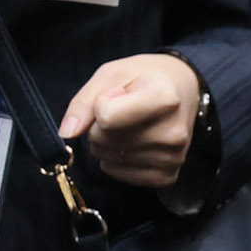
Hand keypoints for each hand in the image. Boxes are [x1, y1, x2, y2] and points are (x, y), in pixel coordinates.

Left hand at [62, 54, 201, 185]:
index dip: (101, 103)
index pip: (106, 117)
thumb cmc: (146, 78)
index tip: (118, 94)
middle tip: (122, 110)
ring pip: (109, 158)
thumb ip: (85, 101)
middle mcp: (173, 133)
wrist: (183, 89)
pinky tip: (131, 144)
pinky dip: (116, 161)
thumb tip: (67, 133)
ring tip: (129, 125)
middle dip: (101, 126)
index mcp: (164, 99)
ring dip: (108, 143)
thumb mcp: (113, 74)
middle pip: (105, 139)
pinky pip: (120, 175)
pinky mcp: (168, 176)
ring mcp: (172, 158)